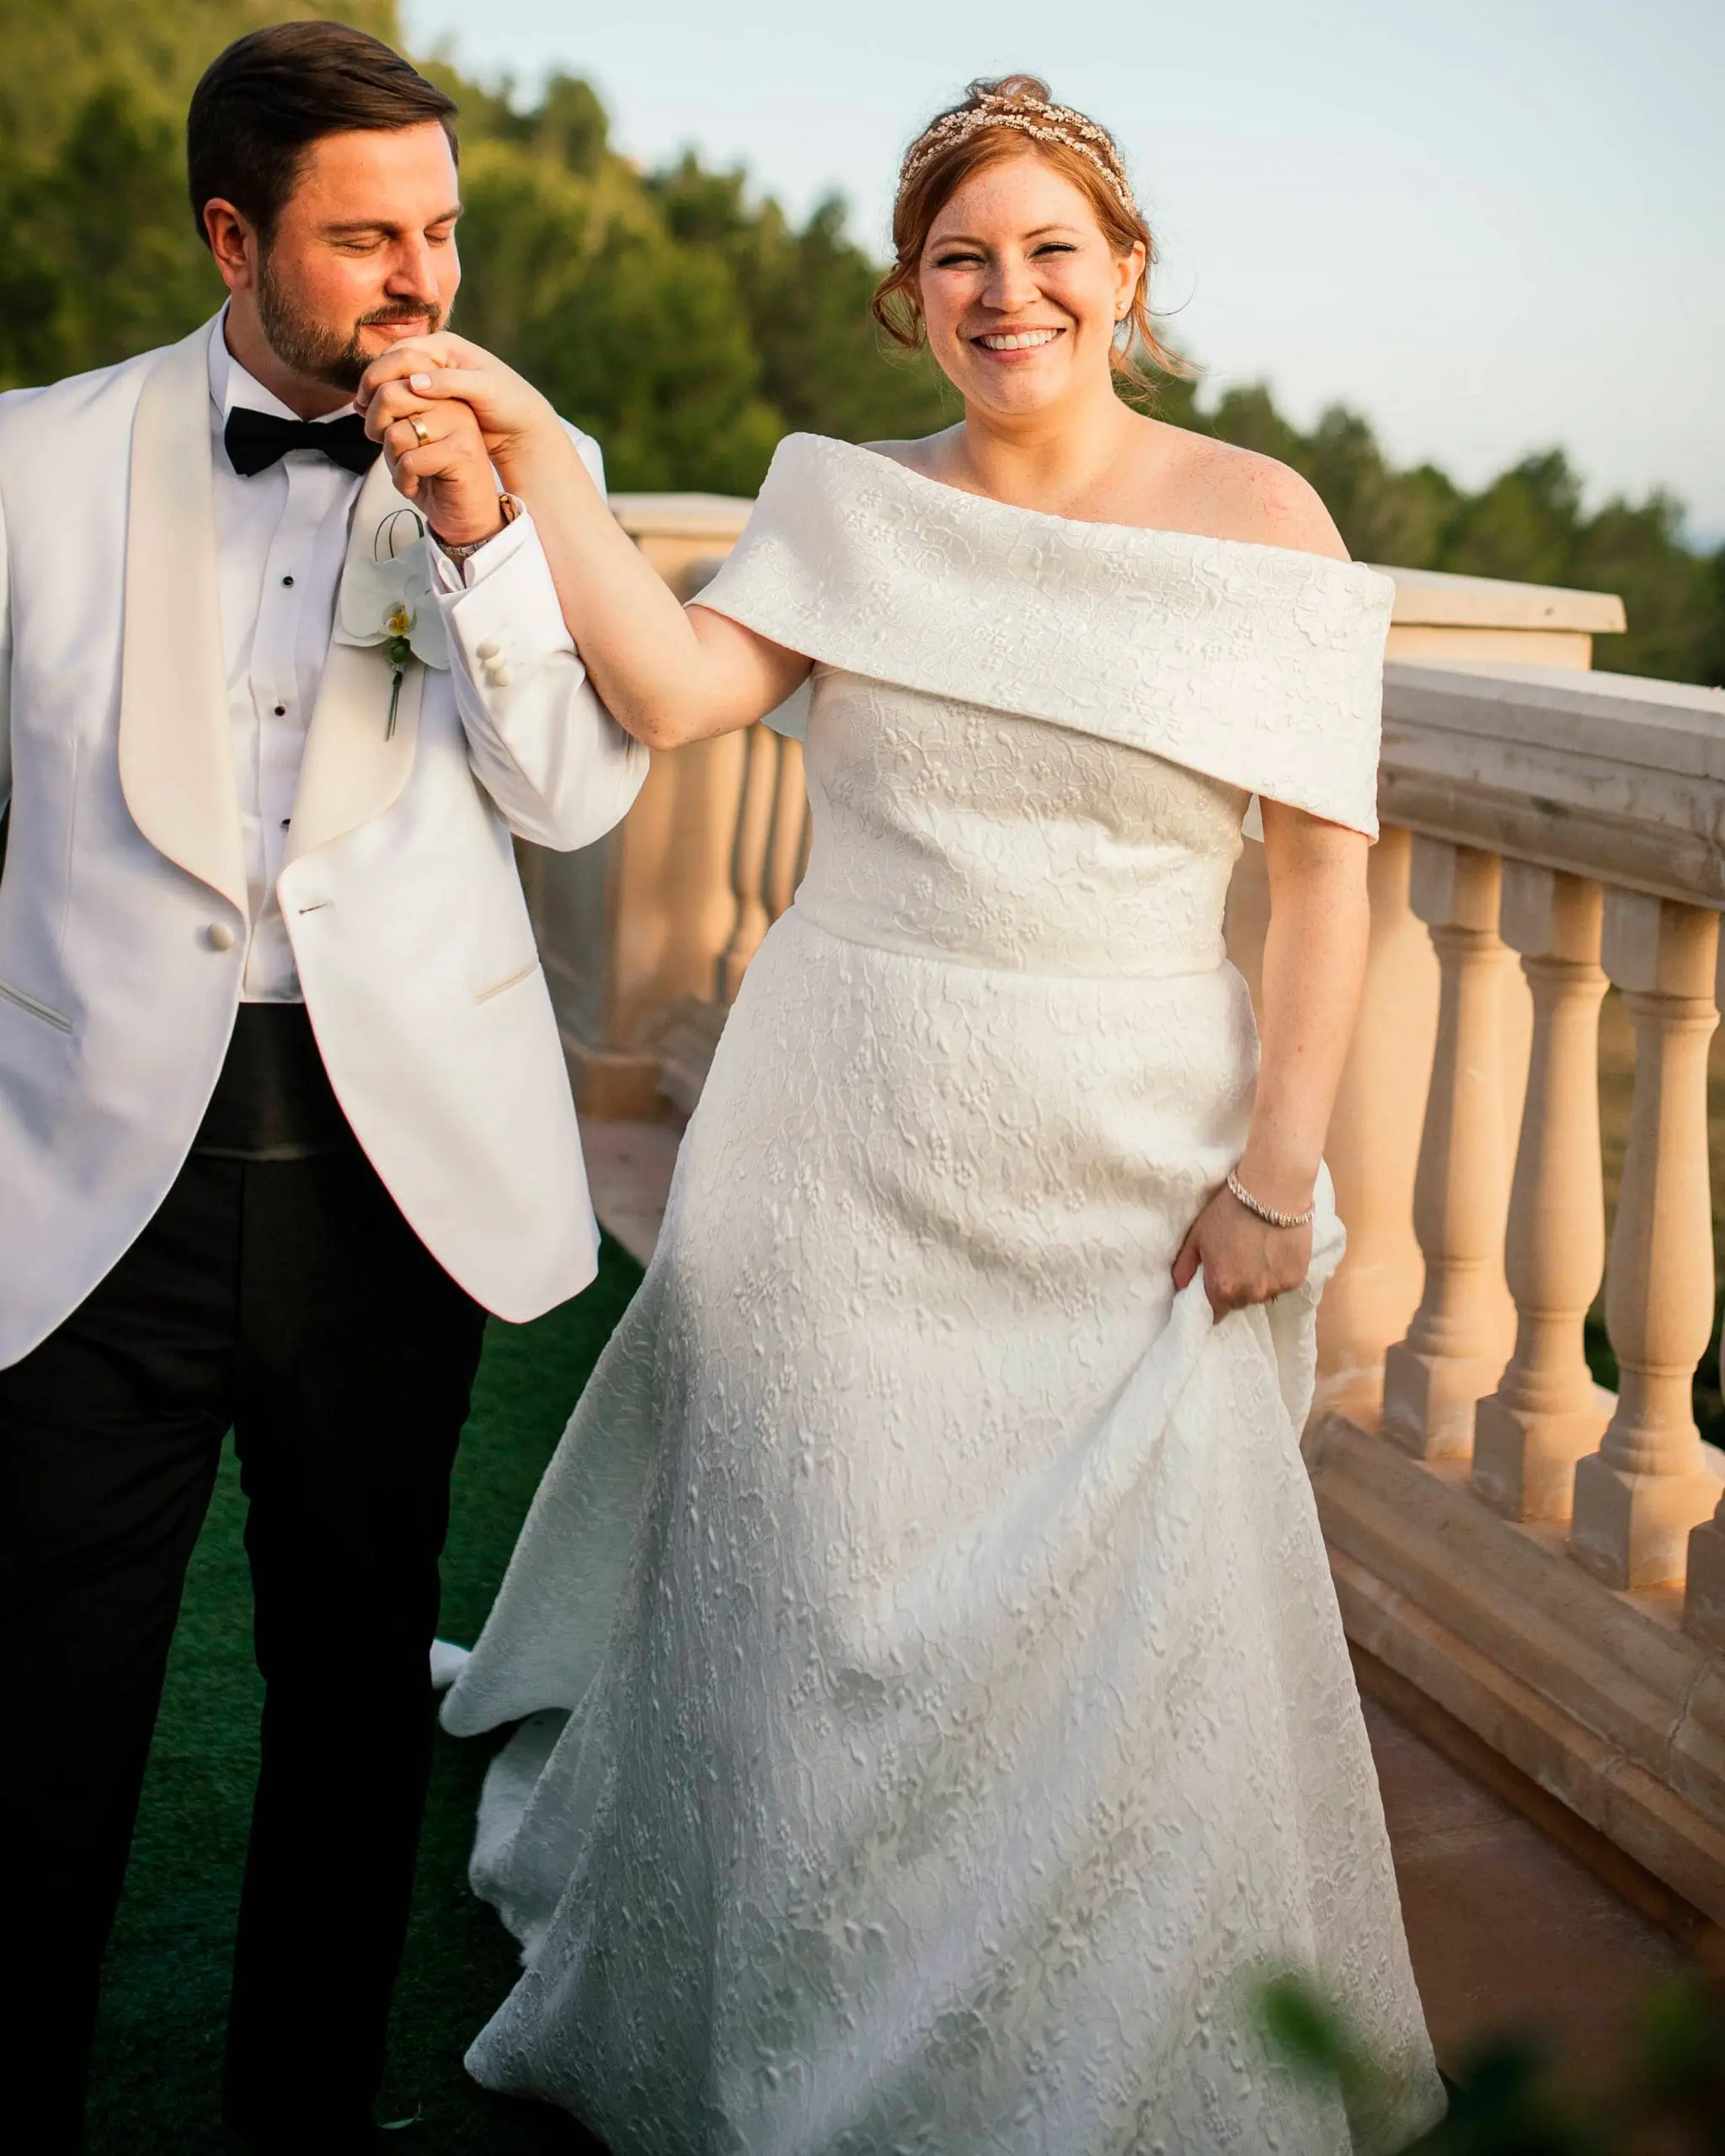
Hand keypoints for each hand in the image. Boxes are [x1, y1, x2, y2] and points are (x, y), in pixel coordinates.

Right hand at [357, 332, 560, 489]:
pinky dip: (390, 405)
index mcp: (446, 346)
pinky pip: (404, 395)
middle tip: (360, 406)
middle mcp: (437, 356)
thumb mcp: (483, 391)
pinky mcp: (434, 395)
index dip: (381, 371)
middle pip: (392, 362)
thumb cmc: (509, 404)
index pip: (401, 351)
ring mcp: (434, 374)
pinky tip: (381, 421)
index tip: (368, 396)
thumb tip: (414, 383)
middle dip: (373, 382)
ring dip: (378, 394)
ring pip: (395, 379)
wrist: (523, 425)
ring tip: (365, 415)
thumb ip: (450, 384)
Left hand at [367, 390, 503, 548]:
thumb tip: (359, 401)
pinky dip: (403, 481)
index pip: (390, 377)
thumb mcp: (404, 439)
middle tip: (391, 451)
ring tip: (409, 472)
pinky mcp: (462, 452)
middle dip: (376, 427)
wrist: (466, 517)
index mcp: (438, 392)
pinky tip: (415, 486)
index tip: (378, 430)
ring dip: (392, 460)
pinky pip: (410, 461)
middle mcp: (451, 402)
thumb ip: (389, 415)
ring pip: (396, 433)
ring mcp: (459, 425)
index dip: (371, 405)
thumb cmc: (434, 478)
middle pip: (389, 395)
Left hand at [1171, 1183, 1311, 1319]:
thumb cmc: (1229, 1210)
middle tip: (1237, 1261)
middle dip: (1236, 1288)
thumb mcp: (1197, 1236)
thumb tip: (1181, 1287)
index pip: (1215, 1312)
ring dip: (1258, 1282)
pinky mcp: (1297, 1278)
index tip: (1216, 1286)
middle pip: (1240, 1302)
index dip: (1214, 1300)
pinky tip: (1275, 1251)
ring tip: (1258, 1254)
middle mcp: (1250, 1294)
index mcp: (1222, 1288)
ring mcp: (1276, 1288)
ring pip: (1262, 1294)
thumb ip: (1184, 1267)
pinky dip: (1277, 1273)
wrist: (1273, 1190)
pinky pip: (1282, 1284)